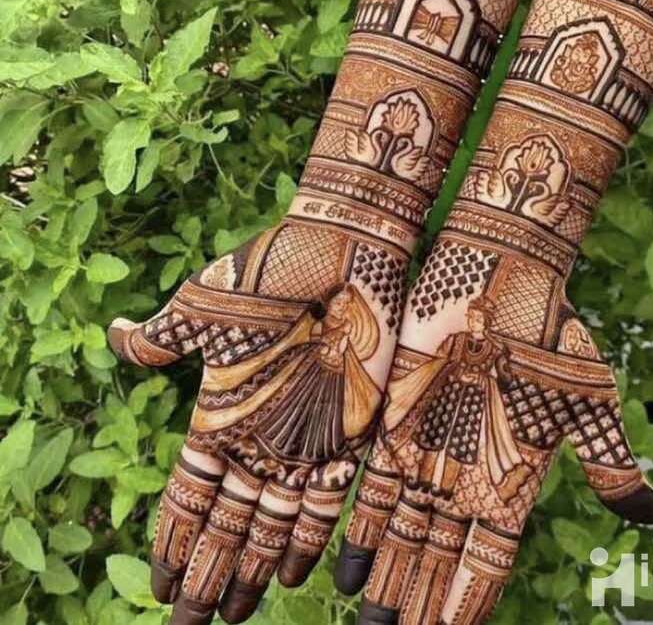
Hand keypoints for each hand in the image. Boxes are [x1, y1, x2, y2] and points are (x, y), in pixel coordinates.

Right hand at [108, 218, 405, 624]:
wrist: (341, 253)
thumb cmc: (268, 276)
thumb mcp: (202, 307)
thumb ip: (162, 338)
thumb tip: (113, 337)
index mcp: (221, 410)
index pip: (191, 493)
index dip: (175, 539)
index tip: (161, 585)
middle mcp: (261, 434)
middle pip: (229, 521)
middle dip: (210, 573)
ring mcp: (305, 438)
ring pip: (272, 523)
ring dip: (253, 569)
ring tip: (236, 613)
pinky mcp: (350, 433)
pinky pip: (326, 502)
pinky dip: (308, 541)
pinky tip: (292, 577)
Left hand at [335, 244, 652, 624]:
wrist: (500, 276)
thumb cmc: (550, 335)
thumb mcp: (586, 402)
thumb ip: (608, 463)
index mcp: (513, 478)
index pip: (488, 560)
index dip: (467, 602)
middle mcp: (466, 474)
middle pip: (439, 558)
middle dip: (419, 604)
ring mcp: (428, 450)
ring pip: (403, 533)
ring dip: (387, 581)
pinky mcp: (394, 423)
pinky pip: (372, 488)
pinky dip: (361, 531)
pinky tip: (346, 573)